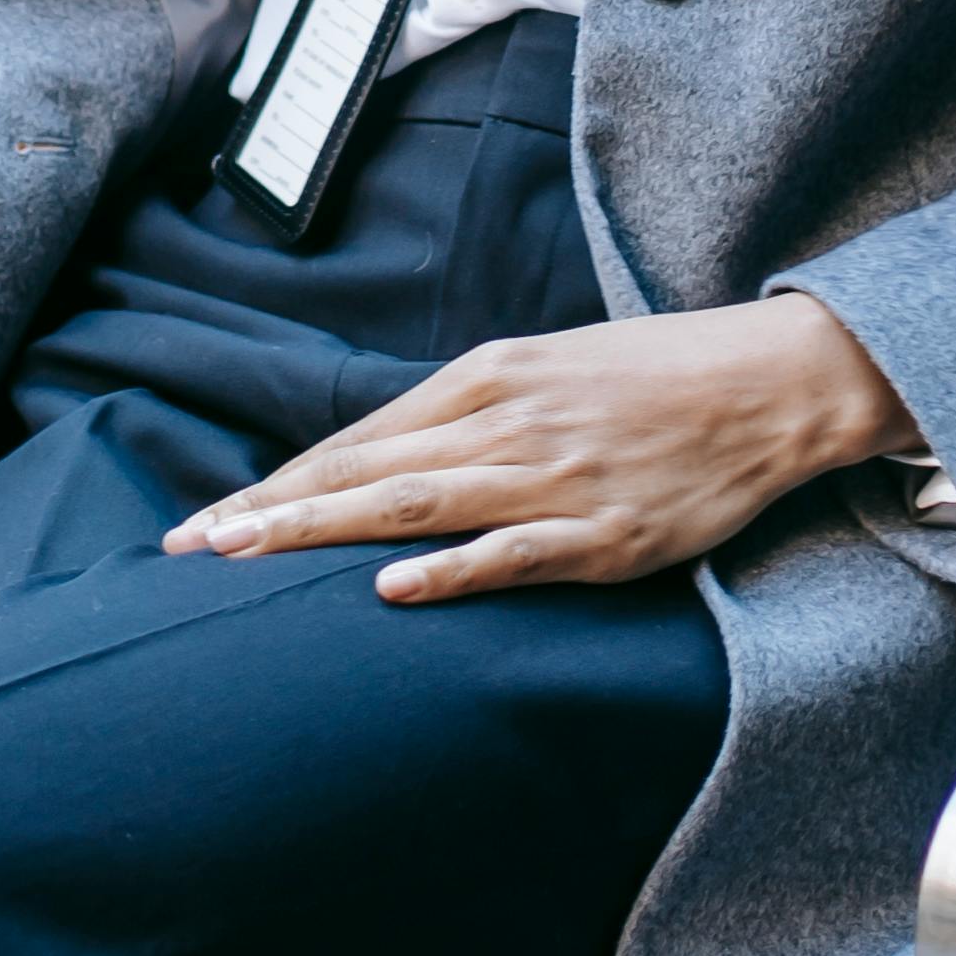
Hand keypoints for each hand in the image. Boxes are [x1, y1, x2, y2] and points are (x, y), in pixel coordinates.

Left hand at [161, 295, 917, 603]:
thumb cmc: (653, 377)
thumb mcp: (546, 368)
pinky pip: (512, 554)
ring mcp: (553, 479)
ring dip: (320, 532)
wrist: (767, 383)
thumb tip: (382, 458)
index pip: (359, 438)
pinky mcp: (603, 533)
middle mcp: (506, 422)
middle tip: (188, 548)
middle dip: (269, 511)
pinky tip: (389, 587)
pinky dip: (448, 570)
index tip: (210, 519)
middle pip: (365, 471)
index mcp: (488, 376)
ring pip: (414, 506)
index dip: (280, 481)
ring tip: (245, 557)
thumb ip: (466, 411)